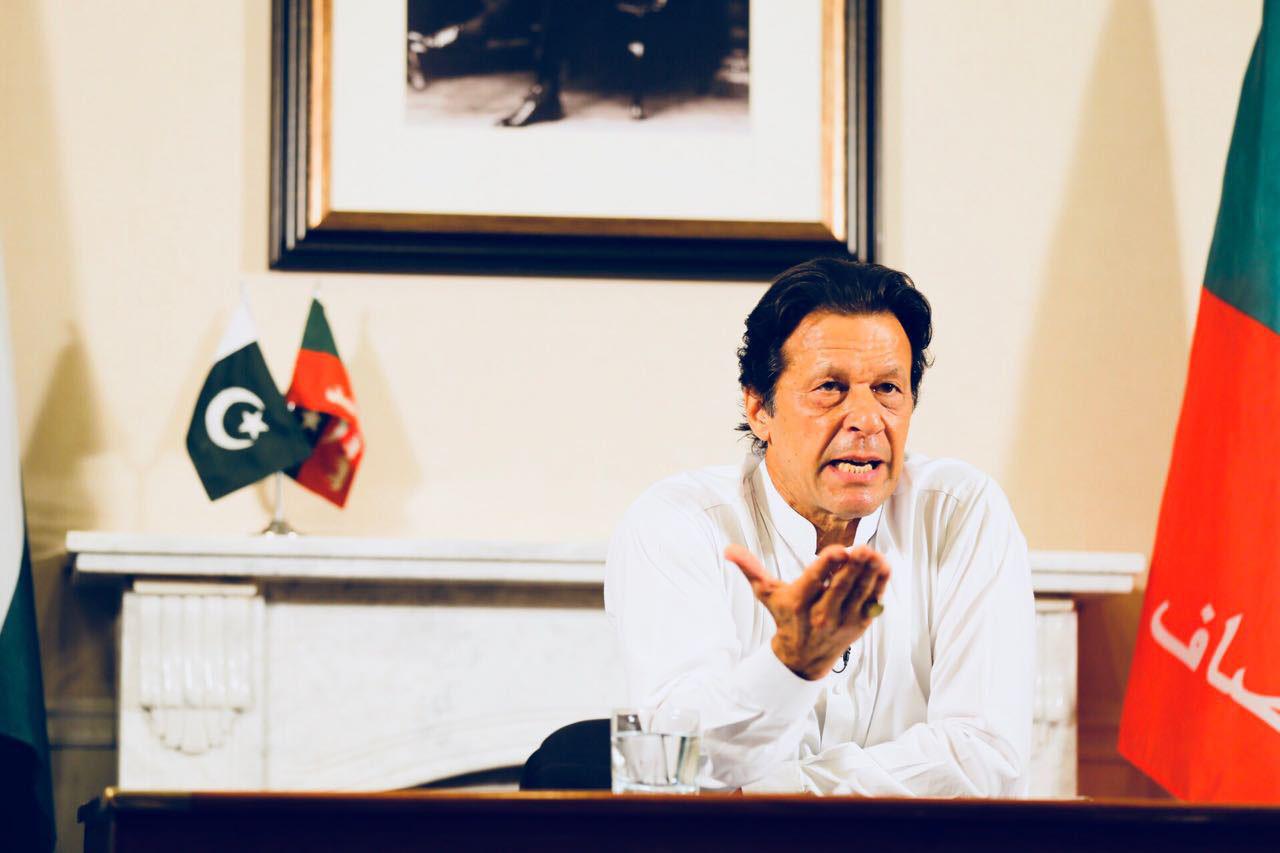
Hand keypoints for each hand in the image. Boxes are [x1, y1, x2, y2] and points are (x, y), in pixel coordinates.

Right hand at [725, 543, 889, 679]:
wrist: (802, 657)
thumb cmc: (785, 617)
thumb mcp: (766, 594)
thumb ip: (750, 569)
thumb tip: (729, 550)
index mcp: (799, 602)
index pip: (814, 581)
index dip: (828, 565)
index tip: (840, 550)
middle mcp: (822, 614)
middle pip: (842, 587)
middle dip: (854, 567)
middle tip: (863, 548)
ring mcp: (843, 620)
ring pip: (860, 593)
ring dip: (870, 573)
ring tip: (875, 554)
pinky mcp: (860, 624)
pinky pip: (873, 602)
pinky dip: (880, 584)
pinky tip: (884, 566)